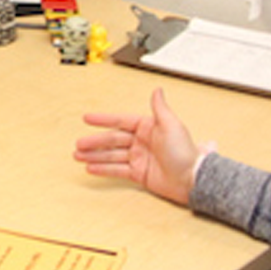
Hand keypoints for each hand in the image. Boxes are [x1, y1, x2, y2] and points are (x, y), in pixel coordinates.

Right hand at [76, 90, 212, 206]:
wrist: (191, 179)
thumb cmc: (184, 152)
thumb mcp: (172, 125)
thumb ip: (160, 108)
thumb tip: (157, 90)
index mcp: (148, 127)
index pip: (120, 121)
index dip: (103, 120)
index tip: (88, 118)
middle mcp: (142, 142)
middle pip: (112, 140)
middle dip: (94, 142)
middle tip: (79, 144)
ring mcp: (139, 158)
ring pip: (111, 155)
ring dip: (94, 155)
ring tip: (79, 156)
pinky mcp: (139, 174)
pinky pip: (117, 170)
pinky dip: (103, 169)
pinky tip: (91, 168)